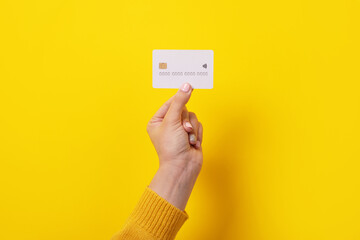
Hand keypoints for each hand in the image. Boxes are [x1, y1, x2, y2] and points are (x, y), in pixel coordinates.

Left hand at [146, 82, 202, 209]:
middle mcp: (168, 124)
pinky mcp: (190, 135)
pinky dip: (197, 134)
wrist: (183, 167)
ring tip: (188, 139)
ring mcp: (180, 130)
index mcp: (157, 121)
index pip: (170, 102)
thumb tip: (186, 85)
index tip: (189, 87)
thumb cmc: (171, 147)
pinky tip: (193, 144)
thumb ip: (180, 101)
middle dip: (186, 120)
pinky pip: (198, 125)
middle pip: (183, 109)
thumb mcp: (173, 121)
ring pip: (192, 117)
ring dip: (193, 128)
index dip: (179, 99)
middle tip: (184, 129)